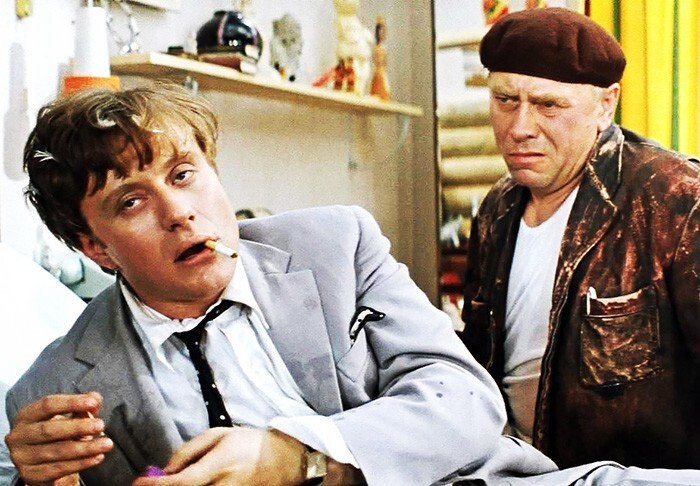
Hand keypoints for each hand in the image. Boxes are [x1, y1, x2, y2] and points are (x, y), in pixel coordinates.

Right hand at [5, 392, 113, 485]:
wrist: (44, 464)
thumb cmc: (58, 435)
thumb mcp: (68, 418)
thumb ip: (82, 407)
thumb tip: (95, 398)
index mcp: (26, 416)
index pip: (48, 405)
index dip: (71, 402)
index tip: (93, 402)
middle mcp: (19, 436)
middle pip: (50, 430)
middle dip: (78, 427)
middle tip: (101, 425)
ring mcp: (22, 458)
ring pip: (57, 451)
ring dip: (85, 447)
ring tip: (106, 443)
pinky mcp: (31, 475)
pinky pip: (59, 469)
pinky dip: (81, 463)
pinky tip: (98, 457)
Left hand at [131, 426, 304, 485]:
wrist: (283, 460)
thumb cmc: (249, 443)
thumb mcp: (219, 435)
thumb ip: (189, 451)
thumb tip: (165, 470)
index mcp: (220, 465)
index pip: (182, 482)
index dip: (157, 485)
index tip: (138, 482)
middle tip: (144, 485)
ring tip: (167, 483)